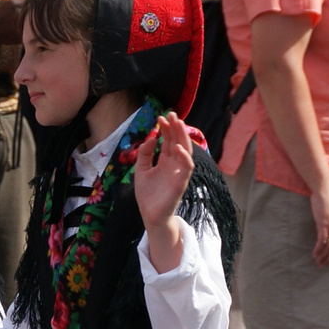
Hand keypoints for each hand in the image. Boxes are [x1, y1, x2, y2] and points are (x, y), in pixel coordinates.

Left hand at [133, 112, 194, 228]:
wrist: (150, 215)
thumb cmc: (147, 195)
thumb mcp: (141, 171)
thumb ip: (144, 155)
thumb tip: (151, 138)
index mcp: (165, 160)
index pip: (168, 140)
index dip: (166, 128)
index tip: (160, 118)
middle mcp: (174, 164)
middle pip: (178, 141)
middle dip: (175, 127)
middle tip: (171, 114)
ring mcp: (179, 172)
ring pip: (185, 150)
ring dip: (182, 136)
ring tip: (177, 123)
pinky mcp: (181, 182)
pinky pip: (187, 167)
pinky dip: (183, 157)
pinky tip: (177, 147)